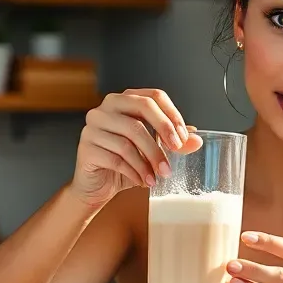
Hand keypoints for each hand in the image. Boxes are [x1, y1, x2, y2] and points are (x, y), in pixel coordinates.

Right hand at [72, 88, 201, 209]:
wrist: (98, 186)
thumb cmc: (125, 163)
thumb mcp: (153, 151)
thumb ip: (173, 143)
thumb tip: (196, 139)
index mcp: (124, 101)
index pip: (153, 96)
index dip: (171, 115)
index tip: (183, 138)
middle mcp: (106, 108)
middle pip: (141, 108)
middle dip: (163, 131)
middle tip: (176, 152)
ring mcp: (93, 126)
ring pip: (129, 137)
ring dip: (150, 159)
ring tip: (160, 176)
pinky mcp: (86, 147)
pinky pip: (116, 158)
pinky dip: (135, 171)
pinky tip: (143, 181)